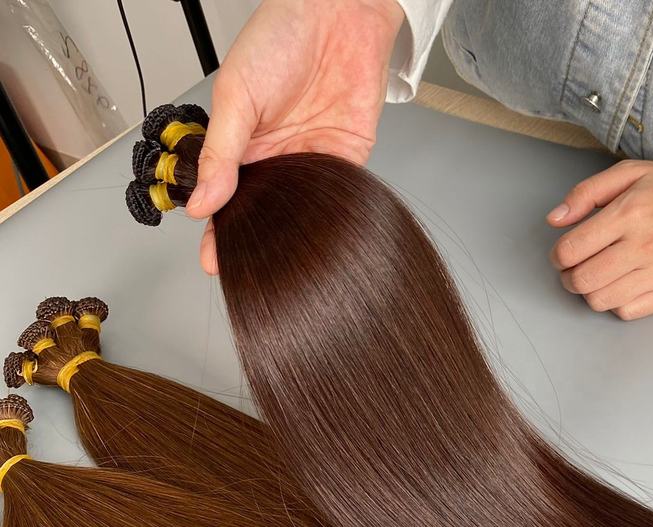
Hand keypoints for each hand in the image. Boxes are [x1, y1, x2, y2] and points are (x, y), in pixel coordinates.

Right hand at [187, 0, 404, 273]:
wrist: (338, 12)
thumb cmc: (281, 36)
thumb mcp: (236, 95)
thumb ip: (221, 151)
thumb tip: (201, 200)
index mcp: (240, 142)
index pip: (223, 195)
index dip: (217, 228)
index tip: (212, 258)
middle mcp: (274, 157)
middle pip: (260, 212)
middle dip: (252, 243)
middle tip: (244, 270)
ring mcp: (309, 161)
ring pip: (295, 212)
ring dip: (287, 237)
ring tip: (275, 261)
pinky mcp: (345, 161)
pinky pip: (334, 198)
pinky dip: (324, 217)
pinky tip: (311, 236)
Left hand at [547, 154, 652, 318]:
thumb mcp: (631, 174)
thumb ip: (587, 193)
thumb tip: (555, 220)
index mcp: (630, 212)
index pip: (571, 250)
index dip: (558, 255)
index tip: (563, 254)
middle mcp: (646, 244)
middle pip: (582, 281)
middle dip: (569, 278)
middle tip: (574, 270)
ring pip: (600, 301)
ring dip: (591, 292)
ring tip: (599, 277)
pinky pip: (627, 311)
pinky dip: (617, 303)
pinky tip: (623, 285)